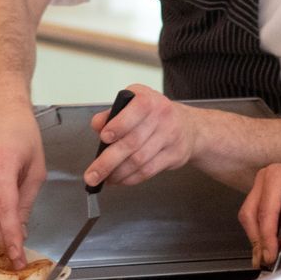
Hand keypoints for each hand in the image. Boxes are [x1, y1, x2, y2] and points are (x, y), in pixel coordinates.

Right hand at [0, 105, 45, 265]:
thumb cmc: (22, 133)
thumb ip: (27, 200)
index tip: (17, 255)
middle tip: (14, 254)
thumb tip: (21, 229)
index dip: (11, 236)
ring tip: (0, 236)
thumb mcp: (36, 167)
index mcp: (3, 164)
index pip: (5, 210)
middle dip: (1, 241)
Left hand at [84, 85, 198, 187]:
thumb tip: (98, 125)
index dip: (118, 126)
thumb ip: (112, 114)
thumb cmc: (154, 114)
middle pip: (132, 142)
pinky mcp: (174, 155)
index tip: (103, 138)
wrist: (188, 125)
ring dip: (118, 173)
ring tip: (104, 178)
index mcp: (147, 100)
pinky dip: (131, 178)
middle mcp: (161, 116)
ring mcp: (170, 136)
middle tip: (92, 175)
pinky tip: (120, 179)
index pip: (134, 112)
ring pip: (139, 160)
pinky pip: (148, 171)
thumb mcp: (133, 104)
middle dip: (108, 162)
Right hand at [239, 158, 280, 267]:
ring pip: (252, 220)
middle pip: (252, 214)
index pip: (266, 208)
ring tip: (266, 258)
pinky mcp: (271, 204)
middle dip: (259, 239)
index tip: (272, 252)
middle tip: (268, 259)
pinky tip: (268, 250)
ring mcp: (267, 193)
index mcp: (277, 174)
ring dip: (258, 241)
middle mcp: (267, 181)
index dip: (267, 233)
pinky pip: (259, 223)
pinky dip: (262, 238)